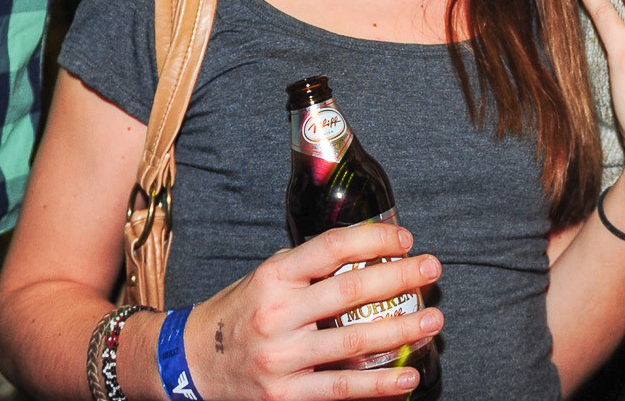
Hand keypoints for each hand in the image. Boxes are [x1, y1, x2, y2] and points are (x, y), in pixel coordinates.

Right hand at [183, 222, 442, 399]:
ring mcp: (281, 358)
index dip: (373, 240)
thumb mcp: (266, 279)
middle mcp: (276, 314)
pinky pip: (342, 390)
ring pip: (353, 344)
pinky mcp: (285, 395)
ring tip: (432, 321)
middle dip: (399, 279)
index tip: (405, 238)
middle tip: (432, 270)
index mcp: (273, 277)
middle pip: (350, 292)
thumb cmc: (240, 314)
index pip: (331, 248)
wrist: (192, 365)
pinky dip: (379, 386)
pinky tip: (408, 376)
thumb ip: (309, 270)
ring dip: (401, 331)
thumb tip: (369, 254)